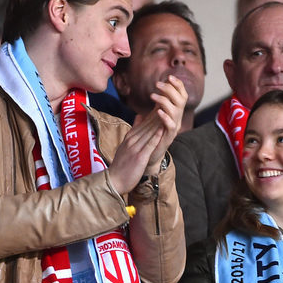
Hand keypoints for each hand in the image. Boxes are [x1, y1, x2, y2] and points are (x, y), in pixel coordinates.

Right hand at [107, 75, 185, 192]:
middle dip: (159, 112)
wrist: (113, 181)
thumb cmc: (121, 166)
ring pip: (149, 131)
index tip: (163, 102)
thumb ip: (134, 131)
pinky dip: (156, 136)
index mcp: (130, 137)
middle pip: (148, 124)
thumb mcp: (126, 146)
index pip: (144, 122)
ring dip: (159, 120)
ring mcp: (135, 148)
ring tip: (168, 110)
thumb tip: (139, 116)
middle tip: (168, 101)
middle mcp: (132, 140)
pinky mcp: (139, 157)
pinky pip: (149, 145)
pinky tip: (163, 128)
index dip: (154, 111)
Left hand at [143, 74, 186, 172]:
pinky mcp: (169, 137)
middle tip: (158, 84)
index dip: (178, 85)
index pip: (182, 95)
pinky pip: (171, 126)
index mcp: (175, 112)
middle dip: (170, 89)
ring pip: (176, 111)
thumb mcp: (154, 117)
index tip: (169, 76)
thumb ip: (157, 105)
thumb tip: (156, 91)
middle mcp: (177, 118)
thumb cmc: (152, 135)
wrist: (150, 156)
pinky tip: (157, 111)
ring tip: (152, 96)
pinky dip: (165, 117)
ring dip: (165, 100)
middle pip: (181, 100)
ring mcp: (174, 128)